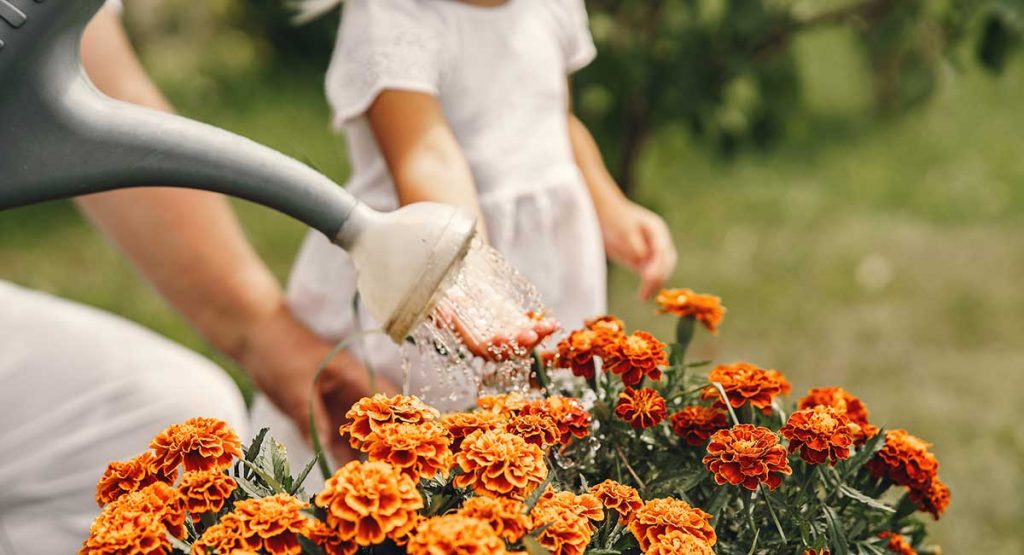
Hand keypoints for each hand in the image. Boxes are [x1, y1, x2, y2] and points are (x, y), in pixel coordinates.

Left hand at [239, 304, 398, 464]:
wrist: (257, 340)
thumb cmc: (281, 352)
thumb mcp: (295, 385)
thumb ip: (310, 416)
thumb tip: (325, 447)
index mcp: (353, 376)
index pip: (386, 399)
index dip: (400, 420)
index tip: (407, 444)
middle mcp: (350, 392)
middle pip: (374, 422)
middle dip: (382, 446)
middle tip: (387, 472)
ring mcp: (336, 405)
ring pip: (355, 434)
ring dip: (360, 455)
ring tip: (367, 480)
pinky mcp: (321, 415)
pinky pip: (334, 438)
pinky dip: (338, 454)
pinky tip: (341, 474)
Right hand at [435, 296, 558, 360]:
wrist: (464, 286)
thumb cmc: (449, 295)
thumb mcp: (440, 300)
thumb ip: (439, 311)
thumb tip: (440, 321)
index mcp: (473, 341)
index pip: (485, 349)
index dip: (494, 346)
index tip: (502, 338)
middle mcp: (493, 345)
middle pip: (509, 351)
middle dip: (521, 344)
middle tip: (531, 334)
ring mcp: (509, 337)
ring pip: (525, 344)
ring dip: (538, 337)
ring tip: (549, 327)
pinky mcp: (519, 326)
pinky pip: (535, 331)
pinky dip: (544, 328)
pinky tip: (554, 324)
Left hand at [599, 199, 677, 299]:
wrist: (605, 214)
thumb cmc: (613, 218)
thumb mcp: (622, 229)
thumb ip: (633, 242)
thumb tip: (642, 257)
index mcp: (656, 229)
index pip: (662, 250)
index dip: (658, 266)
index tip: (649, 278)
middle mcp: (659, 241)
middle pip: (666, 262)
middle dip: (658, 277)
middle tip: (647, 291)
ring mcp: (654, 250)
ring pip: (661, 270)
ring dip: (655, 284)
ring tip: (644, 297)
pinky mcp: (645, 260)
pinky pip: (651, 274)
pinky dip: (649, 285)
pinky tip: (643, 296)